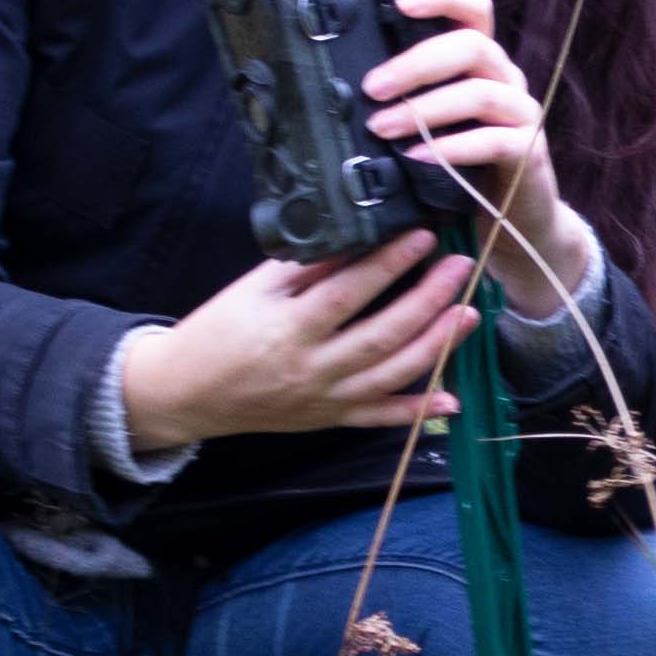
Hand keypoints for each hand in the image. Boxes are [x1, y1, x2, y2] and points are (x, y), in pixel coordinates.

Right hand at [114, 234, 480, 447]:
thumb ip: (305, 269)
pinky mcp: (329, 420)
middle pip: (382, 334)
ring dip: (437, 346)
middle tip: (459, 267)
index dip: (389, 264)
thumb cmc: (217, 332)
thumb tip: (356, 239)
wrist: (186, 392)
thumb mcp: (251, 290)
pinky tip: (453, 400)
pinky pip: (379, 419)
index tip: (421, 236)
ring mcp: (324, 399)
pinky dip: (417, 412)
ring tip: (468, 314)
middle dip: (428, 300)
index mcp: (286, 329)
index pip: (348, 293)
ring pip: (392, 375)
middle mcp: (311, 368)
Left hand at [363, 0, 591, 306]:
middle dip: (417, 63)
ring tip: (384, 128)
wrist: (517, 220)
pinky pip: (493, 140)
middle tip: (373, 88)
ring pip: (479, 93)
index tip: (400, 4)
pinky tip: (418, 157)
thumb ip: (409, 97)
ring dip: (425, 109)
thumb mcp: (434, 121)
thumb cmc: (463, 164)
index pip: (474, 8)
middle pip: (472, 45)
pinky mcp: (529, 152)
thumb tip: (347, 87)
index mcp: (483, 61)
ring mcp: (522, 114)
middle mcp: (506, 78)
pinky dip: (452, 147)